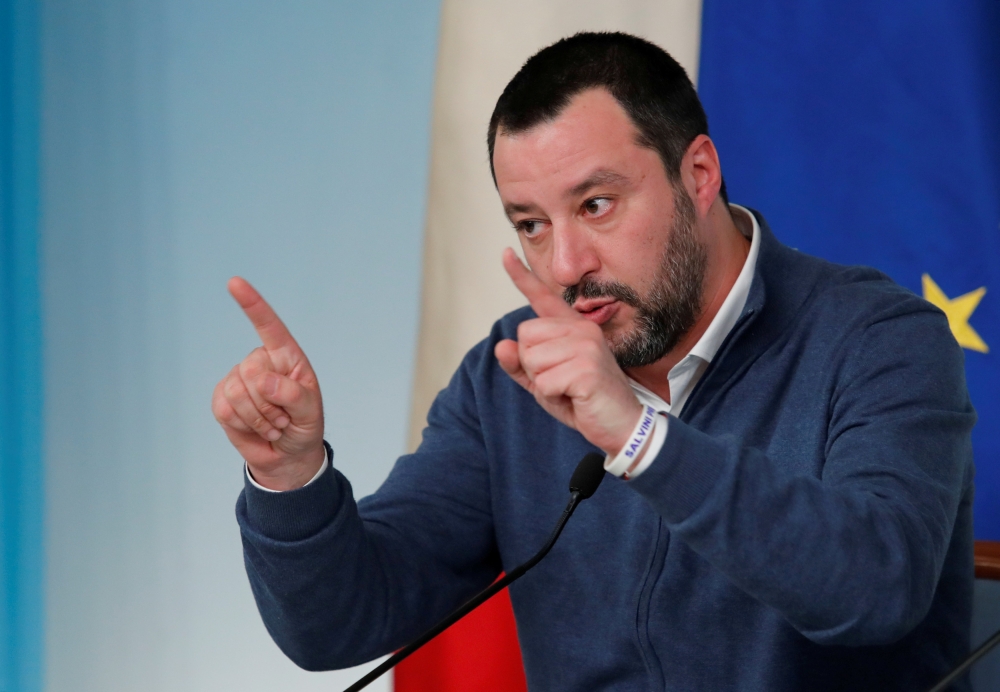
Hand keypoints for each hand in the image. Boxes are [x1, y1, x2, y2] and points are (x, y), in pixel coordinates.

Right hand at [212, 277, 324, 489]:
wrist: (287, 455)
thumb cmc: (304, 427)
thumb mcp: (311, 413)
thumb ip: (294, 395)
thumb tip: (264, 381)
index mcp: (286, 357)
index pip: (269, 326)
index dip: (252, 304)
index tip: (234, 282)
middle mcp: (260, 363)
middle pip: (252, 370)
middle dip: (270, 403)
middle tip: (284, 418)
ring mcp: (238, 379)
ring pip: (237, 392)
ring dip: (259, 418)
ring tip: (273, 425)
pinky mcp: (222, 400)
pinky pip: (225, 409)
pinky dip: (244, 425)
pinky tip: (256, 429)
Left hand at [494, 249, 643, 455]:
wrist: (621, 426)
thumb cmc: (584, 402)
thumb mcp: (546, 384)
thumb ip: (522, 366)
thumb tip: (501, 346)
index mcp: (572, 328)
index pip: (542, 298)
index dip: (522, 276)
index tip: (506, 253)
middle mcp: (581, 328)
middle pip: (524, 336)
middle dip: (532, 366)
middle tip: (561, 380)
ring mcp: (586, 345)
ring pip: (531, 360)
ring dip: (543, 384)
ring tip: (570, 389)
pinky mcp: (586, 367)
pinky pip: (543, 382)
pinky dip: (552, 397)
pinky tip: (576, 398)